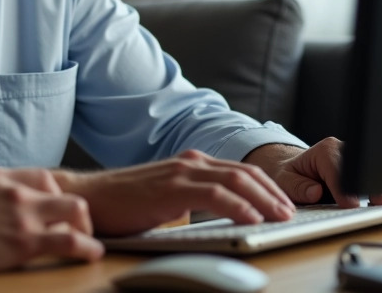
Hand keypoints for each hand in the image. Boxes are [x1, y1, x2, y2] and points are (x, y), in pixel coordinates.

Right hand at [0, 168, 103, 271]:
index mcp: (1, 176)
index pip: (44, 177)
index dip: (56, 195)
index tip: (57, 211)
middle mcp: (17, 190)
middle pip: (65, 191)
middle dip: (76, 210)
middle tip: (77, 227)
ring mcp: (23, 214)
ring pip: (75, 209)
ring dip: (85, 226)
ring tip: (87, 240)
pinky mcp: (25, 241)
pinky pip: (69, 240)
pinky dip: (87, 246)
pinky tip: (93, 253)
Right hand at [52, 150, 295, 236]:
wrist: (88, 198)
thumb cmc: (124, 204)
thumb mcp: (167, 199)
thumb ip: (193, 200)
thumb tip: (225, 219)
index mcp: (190, 163)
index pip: (240, 171)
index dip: (267, 187)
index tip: (285, 205)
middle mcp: (189, 162)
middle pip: (245, 172)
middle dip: (274, 192)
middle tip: (292, 213)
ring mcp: (180, 172)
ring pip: (235, 180)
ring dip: (264, 199)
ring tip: (281, 217)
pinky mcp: (170, 189)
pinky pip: (214, 195)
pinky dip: (238, 207)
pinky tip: (252, 219)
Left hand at [241, 138, 381, 206]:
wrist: (296, 170)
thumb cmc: (291, 176)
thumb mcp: (285, 181)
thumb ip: (298, 187)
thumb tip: (315, 192)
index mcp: (325, 150)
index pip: (338, 169)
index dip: (344, 188)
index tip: (350, 204)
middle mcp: (343, 150)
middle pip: (360, 167)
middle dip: (369, 185)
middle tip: (378, 203)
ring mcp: (356, 157)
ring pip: (372, 170)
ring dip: (380, 187)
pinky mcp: (364, 168)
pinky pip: (376, 177)